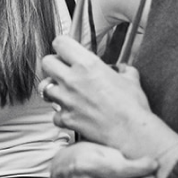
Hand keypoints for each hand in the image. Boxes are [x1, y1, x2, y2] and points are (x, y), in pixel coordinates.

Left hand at [41, 36, 156, 150]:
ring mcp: (66, 100)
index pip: (60, 43)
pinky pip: (54, 114)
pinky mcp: (66, 118)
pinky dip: (62, 115)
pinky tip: (74, 114)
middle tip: (64, 71)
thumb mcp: (131, 80)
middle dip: (54, 65)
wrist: (132, 134)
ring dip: (54, 89)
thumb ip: (123, 70)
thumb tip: (121, 69)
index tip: (67, 52)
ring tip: (66, 93)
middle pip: (46, 62)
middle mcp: (72, 79)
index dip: (63, 46)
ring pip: (44, 88)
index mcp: (87, 64)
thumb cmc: (133, 107)